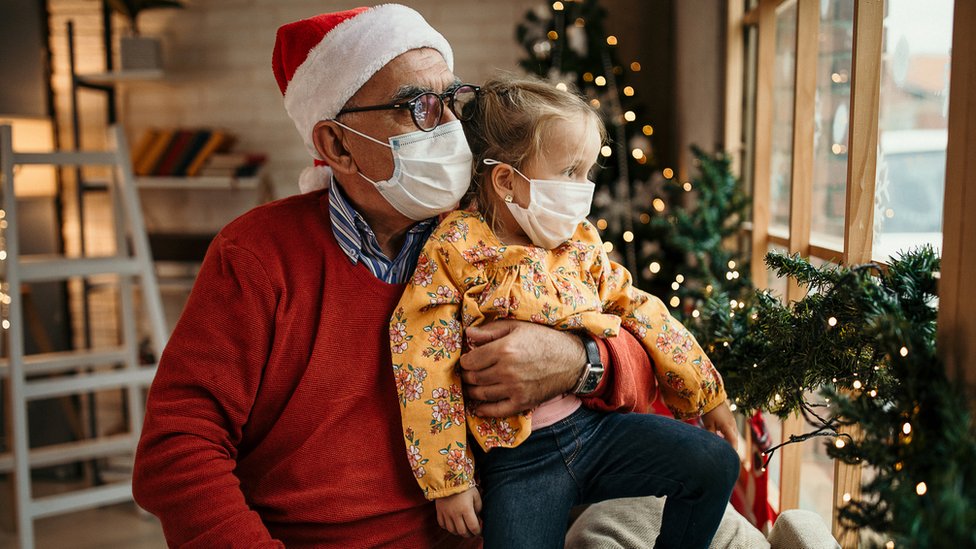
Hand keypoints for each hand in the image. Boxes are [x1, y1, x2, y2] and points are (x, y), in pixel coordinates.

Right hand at [435, 487, 482, 537]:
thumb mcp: (476, 495)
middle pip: (463, 532)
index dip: (478, 532)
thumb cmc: (464, 485)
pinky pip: (442, 525)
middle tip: (472, 532)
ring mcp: (446, 513)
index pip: (473, 527)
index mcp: (466, 509)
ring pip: (452, 530)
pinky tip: (453, 525)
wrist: (448, 477)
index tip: (480, 531)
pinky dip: (448, 528)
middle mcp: (455, 513)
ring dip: (459, 532)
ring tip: (463, 529)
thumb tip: (479, 518)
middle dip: (469, 534)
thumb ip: (479, 508)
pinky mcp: (439, 511)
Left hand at [459, 320, 584, 416]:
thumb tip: (468, 333)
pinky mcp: (522, 403)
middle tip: (466, 373)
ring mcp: (514, 389)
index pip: (470, 361)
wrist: (571, 360)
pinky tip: (478, 407)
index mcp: (504, 349)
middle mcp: (507, 371)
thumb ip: (491, 330)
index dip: (465, 361)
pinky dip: (483, 410)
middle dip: (466, 376)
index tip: (467, 360)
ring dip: (471, 391)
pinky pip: (496, 410)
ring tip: (471, 386)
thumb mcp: (517, 327)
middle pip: (473, 378)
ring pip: (480, 394)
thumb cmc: (543, 340)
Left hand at [702, 401, 738, 451]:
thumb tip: (712, 446)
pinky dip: (728, 435)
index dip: (732, 451)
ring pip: (733, 435)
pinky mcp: (730, 419)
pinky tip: (721, 437)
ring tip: (722, 447)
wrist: (711, 397)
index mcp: (728, 428)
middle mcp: (733, 425)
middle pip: (734, 440)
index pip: (734, 443)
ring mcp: (732, 421)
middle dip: (730, 447)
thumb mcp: (708, 425)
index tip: (730, 458)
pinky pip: (731, 430)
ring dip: (729, 441)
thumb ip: (712, 436)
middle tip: (724, 455)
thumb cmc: (709, 411)